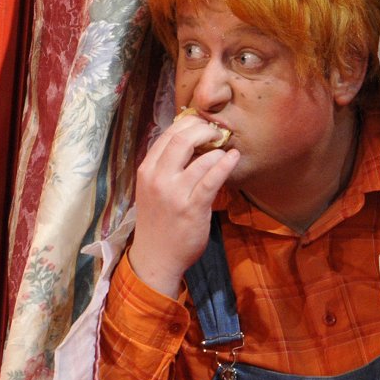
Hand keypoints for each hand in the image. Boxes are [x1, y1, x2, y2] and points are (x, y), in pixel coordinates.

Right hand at [127, 116, 239, 298]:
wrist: (156, 257)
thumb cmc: (157, 222)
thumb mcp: (152, 189)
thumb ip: (164, 166)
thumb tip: (189, 141)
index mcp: (146, 170)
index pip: (167, 135)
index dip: (188, 123)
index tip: (202, 123)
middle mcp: (157, 178)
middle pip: (182, 139)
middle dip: (204, 129)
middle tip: (217, 132)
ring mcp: (174, 193)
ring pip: (201, 157)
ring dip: (217, 150)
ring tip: (225, 151)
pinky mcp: (193, 207)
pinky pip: (212, 178)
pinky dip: (225, 164)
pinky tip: (233, 158)